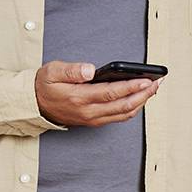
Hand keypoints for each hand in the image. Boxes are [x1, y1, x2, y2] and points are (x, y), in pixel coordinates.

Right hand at [35, 61, 159, 127]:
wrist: (34, 104)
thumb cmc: (45, 85)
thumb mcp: (52, 71)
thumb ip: (71, 70)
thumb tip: (90, 69)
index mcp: (79, 98)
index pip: (111, 93)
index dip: (131, 87)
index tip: (146, 80)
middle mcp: (88, 112)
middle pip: (123, 105)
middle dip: (143, 94)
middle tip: (157, 83)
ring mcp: (93, 119)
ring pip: (124, 113)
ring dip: (141, 102)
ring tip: (153, 88)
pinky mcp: (95, 121)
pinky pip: (119, 117)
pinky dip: (133, 108)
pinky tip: (140, 98)